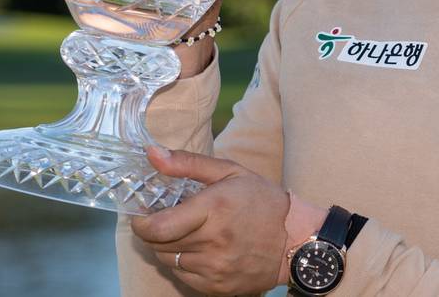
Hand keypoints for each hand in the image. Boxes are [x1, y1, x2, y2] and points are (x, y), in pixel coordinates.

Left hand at [131, 146, 294, 294]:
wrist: (296, 240)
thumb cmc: (262, 201)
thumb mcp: (230, 172)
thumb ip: (187, 163)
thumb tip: (152, 153)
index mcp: (214, 209)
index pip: (158, 227)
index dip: (142, 223)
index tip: (143, 215)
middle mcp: (213, 242)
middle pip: (159, 245)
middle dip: (155, 232)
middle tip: (167, 221)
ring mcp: (215, 269)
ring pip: (169, 261)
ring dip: (170, 247)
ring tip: (188, 234)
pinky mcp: (218, 287)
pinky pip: (183, 277)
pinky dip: (184, 263)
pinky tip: (201, 251)